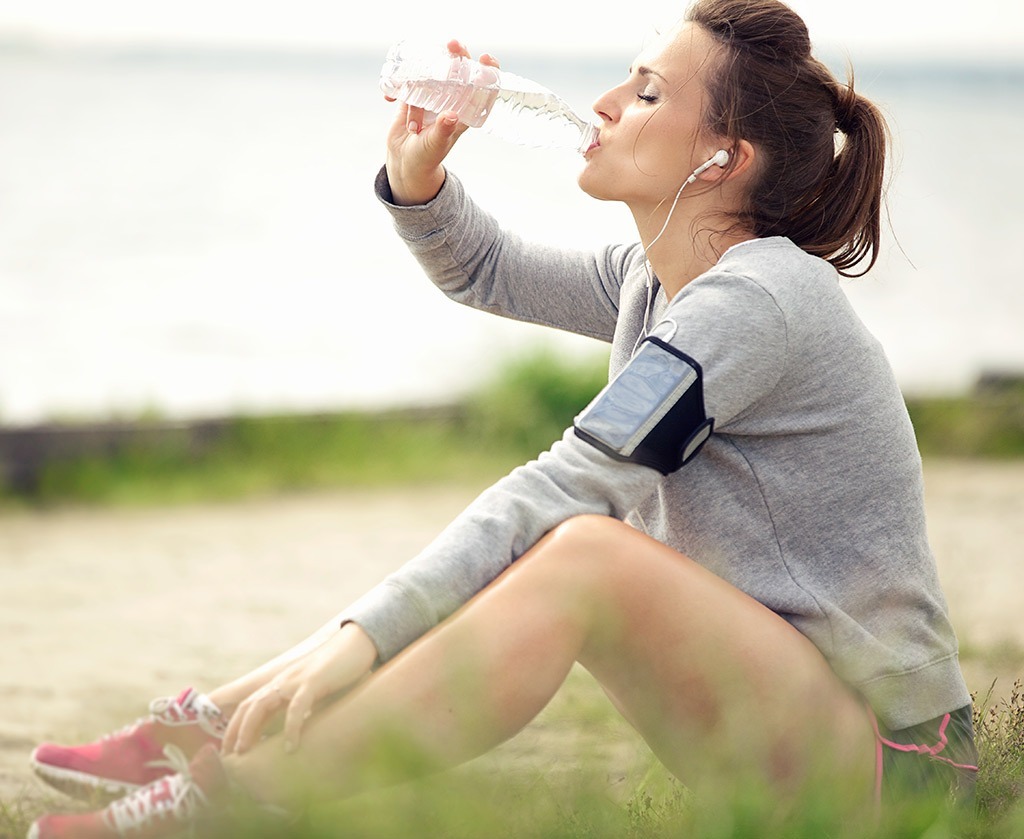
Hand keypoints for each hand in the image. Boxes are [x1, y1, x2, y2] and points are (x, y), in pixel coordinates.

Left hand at [221, 622, 377, 754]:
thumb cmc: (339, 671)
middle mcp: (283, 681)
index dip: (236, 726)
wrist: (357, 645)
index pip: (250, 705)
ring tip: (246, 751)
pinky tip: (291, 746)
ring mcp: (296, 680)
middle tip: (229, 756)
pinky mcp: (313, 681)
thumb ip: (304, 707)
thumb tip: (299, 734)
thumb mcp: (316, 691)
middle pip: (249, 705)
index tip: (229, 750)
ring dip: (250, 729)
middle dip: (235, 730)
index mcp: (282, 684)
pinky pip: (296, 706)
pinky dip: (291, 727)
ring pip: (262, 704)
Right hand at [384, 39, 499, 205]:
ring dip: (421, 74)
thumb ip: (442, 130)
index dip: (488, 73)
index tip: (487, 58)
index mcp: (463, 113)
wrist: (404, 163)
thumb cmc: (426, 158)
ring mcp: (432, 98)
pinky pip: (408, 84)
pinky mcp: (413, 97)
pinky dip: (398, 87)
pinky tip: (389, 98)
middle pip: (459, 72)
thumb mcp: (435, 145)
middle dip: (458, 56)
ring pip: (433, 74)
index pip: (481, 90)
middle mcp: (450, 102)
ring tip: (409, 89)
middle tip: (453, 44)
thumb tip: (451, 116)